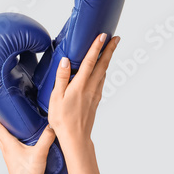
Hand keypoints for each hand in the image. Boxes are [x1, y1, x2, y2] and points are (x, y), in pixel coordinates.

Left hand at [0, 111, 55, 173]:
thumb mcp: (39, 153)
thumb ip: (46, 138)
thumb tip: (51, 126)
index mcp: (9, 145)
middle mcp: (6, 150)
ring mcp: (9, 157)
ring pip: (2, 141)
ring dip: (3, 132)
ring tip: (9, 125)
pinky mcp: (14, 162)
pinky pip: (9, 147)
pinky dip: (10, 140)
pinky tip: (20, 142)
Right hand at [46, 33, 119, 151]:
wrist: (76, 139)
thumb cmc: (63, 120)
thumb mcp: (56, 98)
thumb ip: (61, 78)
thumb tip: (65, 61)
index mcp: (80, 85)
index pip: (90, 61)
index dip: (97, 47)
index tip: (103, 35)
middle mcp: (91, 88)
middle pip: (103, 64)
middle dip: (110, 49)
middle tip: (116, 38)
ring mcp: (95, 94)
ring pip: (104, 72)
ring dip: (107, 59)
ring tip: (109, 49)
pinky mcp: (96, 100)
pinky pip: (101, 81)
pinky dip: (103, 71)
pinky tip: (101, 70)